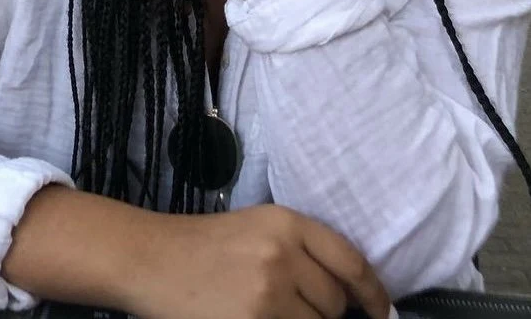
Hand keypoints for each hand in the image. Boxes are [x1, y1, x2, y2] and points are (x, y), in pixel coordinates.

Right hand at [129, 204, 389, 318]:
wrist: (150, 259)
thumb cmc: (203, 246)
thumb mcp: (257, 230)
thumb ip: (301, 251)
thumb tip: (350, 295)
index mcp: (286, 222)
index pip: (350, 262)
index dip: (373, 293)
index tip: (380, 311)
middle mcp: (283, 254)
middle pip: (335, 301)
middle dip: (323, 311)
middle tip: (289, 305)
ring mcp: (269, 293)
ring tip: (264, 309)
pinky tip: (254, 316)